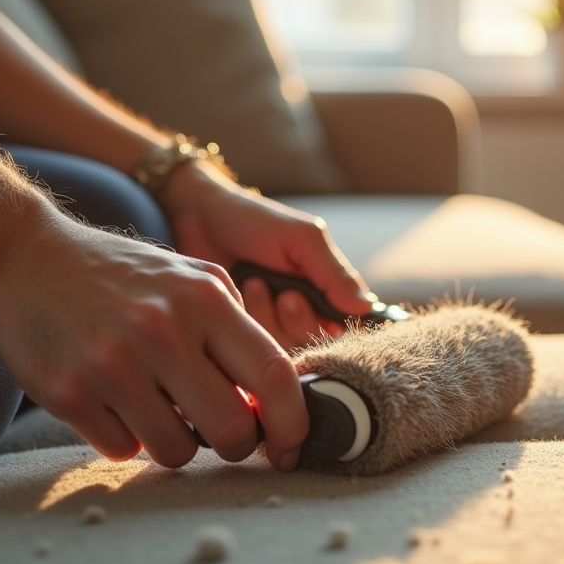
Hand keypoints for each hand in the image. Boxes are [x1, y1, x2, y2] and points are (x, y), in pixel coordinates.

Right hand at [0, 211, 309, 471]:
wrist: (25, 257)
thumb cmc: (120, 275)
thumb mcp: (189, 279)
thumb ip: (235, 330)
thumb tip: (273, 401)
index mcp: (204, 298)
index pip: (274, 375)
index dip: (292, 423)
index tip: (289, 445)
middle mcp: (162, 330)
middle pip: (231, 429)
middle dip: (234, 444)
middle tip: (220, 433)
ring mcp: (113, 364)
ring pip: (177, 451)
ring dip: (176, 443)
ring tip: (159, 409)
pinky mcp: (69, 393)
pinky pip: (123, 448)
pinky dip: (126, 436)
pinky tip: (112, 400)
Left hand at [162, 160, 372, 348]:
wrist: (197, 217)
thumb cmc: (253, 221)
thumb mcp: (300, 238)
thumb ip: (334, 272)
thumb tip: (365, 308)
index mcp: (325, 286)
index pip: (348, 323)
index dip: (335, 323)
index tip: (312, 301)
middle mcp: (304, 308)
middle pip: (318, 341)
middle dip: (300, 318)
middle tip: (285, 294)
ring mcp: (272, 322)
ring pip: (287, 346)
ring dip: (271, 316)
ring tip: (255, 283)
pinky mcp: (244, 332)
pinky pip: (257, 346)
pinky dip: (250, 320)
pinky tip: (242, 292)